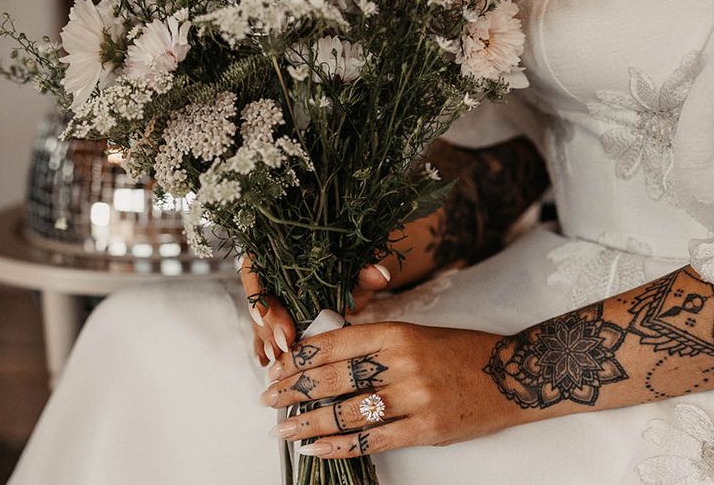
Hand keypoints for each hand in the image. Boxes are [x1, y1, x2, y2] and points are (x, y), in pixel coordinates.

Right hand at [240, 257, 391, 366]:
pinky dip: (266, 349)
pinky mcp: (279, 321)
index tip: (262, 315)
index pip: (256, 269)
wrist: (354, 281)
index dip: (256, 292)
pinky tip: (268, 363)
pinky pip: (266, 335)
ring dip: (266, 341)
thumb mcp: (357, 270)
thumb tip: (381, 274)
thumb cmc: (351, 271)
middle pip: (258, 300)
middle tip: (282, 345)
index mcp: (280, 254)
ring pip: (260, 320)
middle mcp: (272, 277)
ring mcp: (273, 301)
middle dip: (268, 325)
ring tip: (277, 360)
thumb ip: (365, 271)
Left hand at [259, 322, 513, 457]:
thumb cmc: (460, 350)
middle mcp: (402, 362)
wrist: (513, 375)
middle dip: (294, 388)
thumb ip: (375, 340)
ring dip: (309, 422)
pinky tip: (316, 448)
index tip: (278, 365)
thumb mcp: (416, 332)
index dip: (301, 356)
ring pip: (347, 412)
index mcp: (397, 332)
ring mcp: (414, 398)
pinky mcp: (426, 429)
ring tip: (283, 428)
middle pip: (334, 377)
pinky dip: (339, 446)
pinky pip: (372, 440)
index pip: (335, 343)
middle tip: (267, 397)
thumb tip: (327, 350)